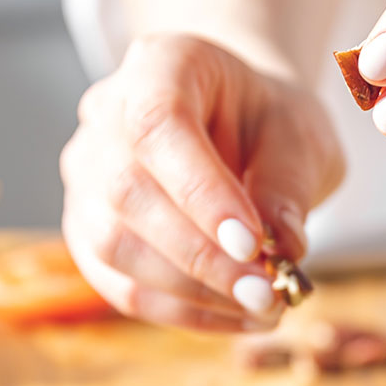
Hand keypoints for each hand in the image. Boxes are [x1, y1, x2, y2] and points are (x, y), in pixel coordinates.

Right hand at [61, 34, 343, 330]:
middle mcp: (104, 117)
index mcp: (159, 66)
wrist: (241, 132)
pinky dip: (184, 313)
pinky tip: (237, 319)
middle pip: (127, 192)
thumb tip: (283, 248)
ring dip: (193, 292)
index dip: (200, 192)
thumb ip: (289, 183)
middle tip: (266, 293)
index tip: (252, 244)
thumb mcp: (299, 135)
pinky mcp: (89, 237)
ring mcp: (86, 179)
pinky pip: (123, 287)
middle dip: (201, 256)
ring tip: (262, 309)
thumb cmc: (269, 125)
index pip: (157, 125)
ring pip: (114, 247)